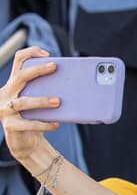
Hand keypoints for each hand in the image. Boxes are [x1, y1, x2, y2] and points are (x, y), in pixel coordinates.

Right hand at [0, 47, 60, 166]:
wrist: (25, 141)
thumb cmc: (35, 117)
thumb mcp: (39, 101)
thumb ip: (47, 90)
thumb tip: (72, 82)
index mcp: (13, 84)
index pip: (18, 61)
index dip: (30, 53)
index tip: (47, 54)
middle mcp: (5, 94)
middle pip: (19, 77)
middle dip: (37, 70)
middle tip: (55, 67)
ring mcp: (5, 110)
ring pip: (23, 102)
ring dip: (41, 101)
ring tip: (58, 101)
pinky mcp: (10, 126)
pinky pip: (28, 124)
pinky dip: (43, 124)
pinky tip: (56, 124)